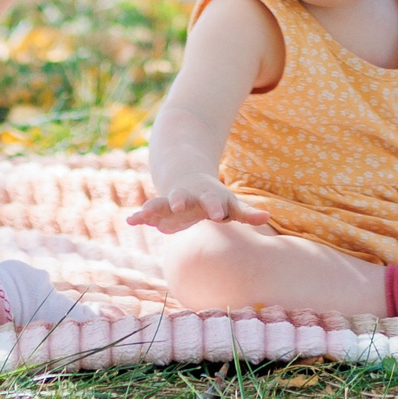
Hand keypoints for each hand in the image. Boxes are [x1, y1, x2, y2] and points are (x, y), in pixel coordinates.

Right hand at [127, 178, 270, 232]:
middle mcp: (188, 195)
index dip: (215, 207)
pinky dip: (140, 216)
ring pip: (162, 202)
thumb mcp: (231, 204)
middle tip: (178, 205)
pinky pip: (148, 210)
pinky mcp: (160, 207)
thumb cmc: (214, 199)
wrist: (187, 176)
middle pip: (185, 197)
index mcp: (208, 196)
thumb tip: (267, 216)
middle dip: (180, 200)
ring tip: (145, 214)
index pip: (213, 201)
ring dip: (155, 207)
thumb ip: (246, 212)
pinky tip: (130, 221)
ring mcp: (172, 199)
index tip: (218, 215)